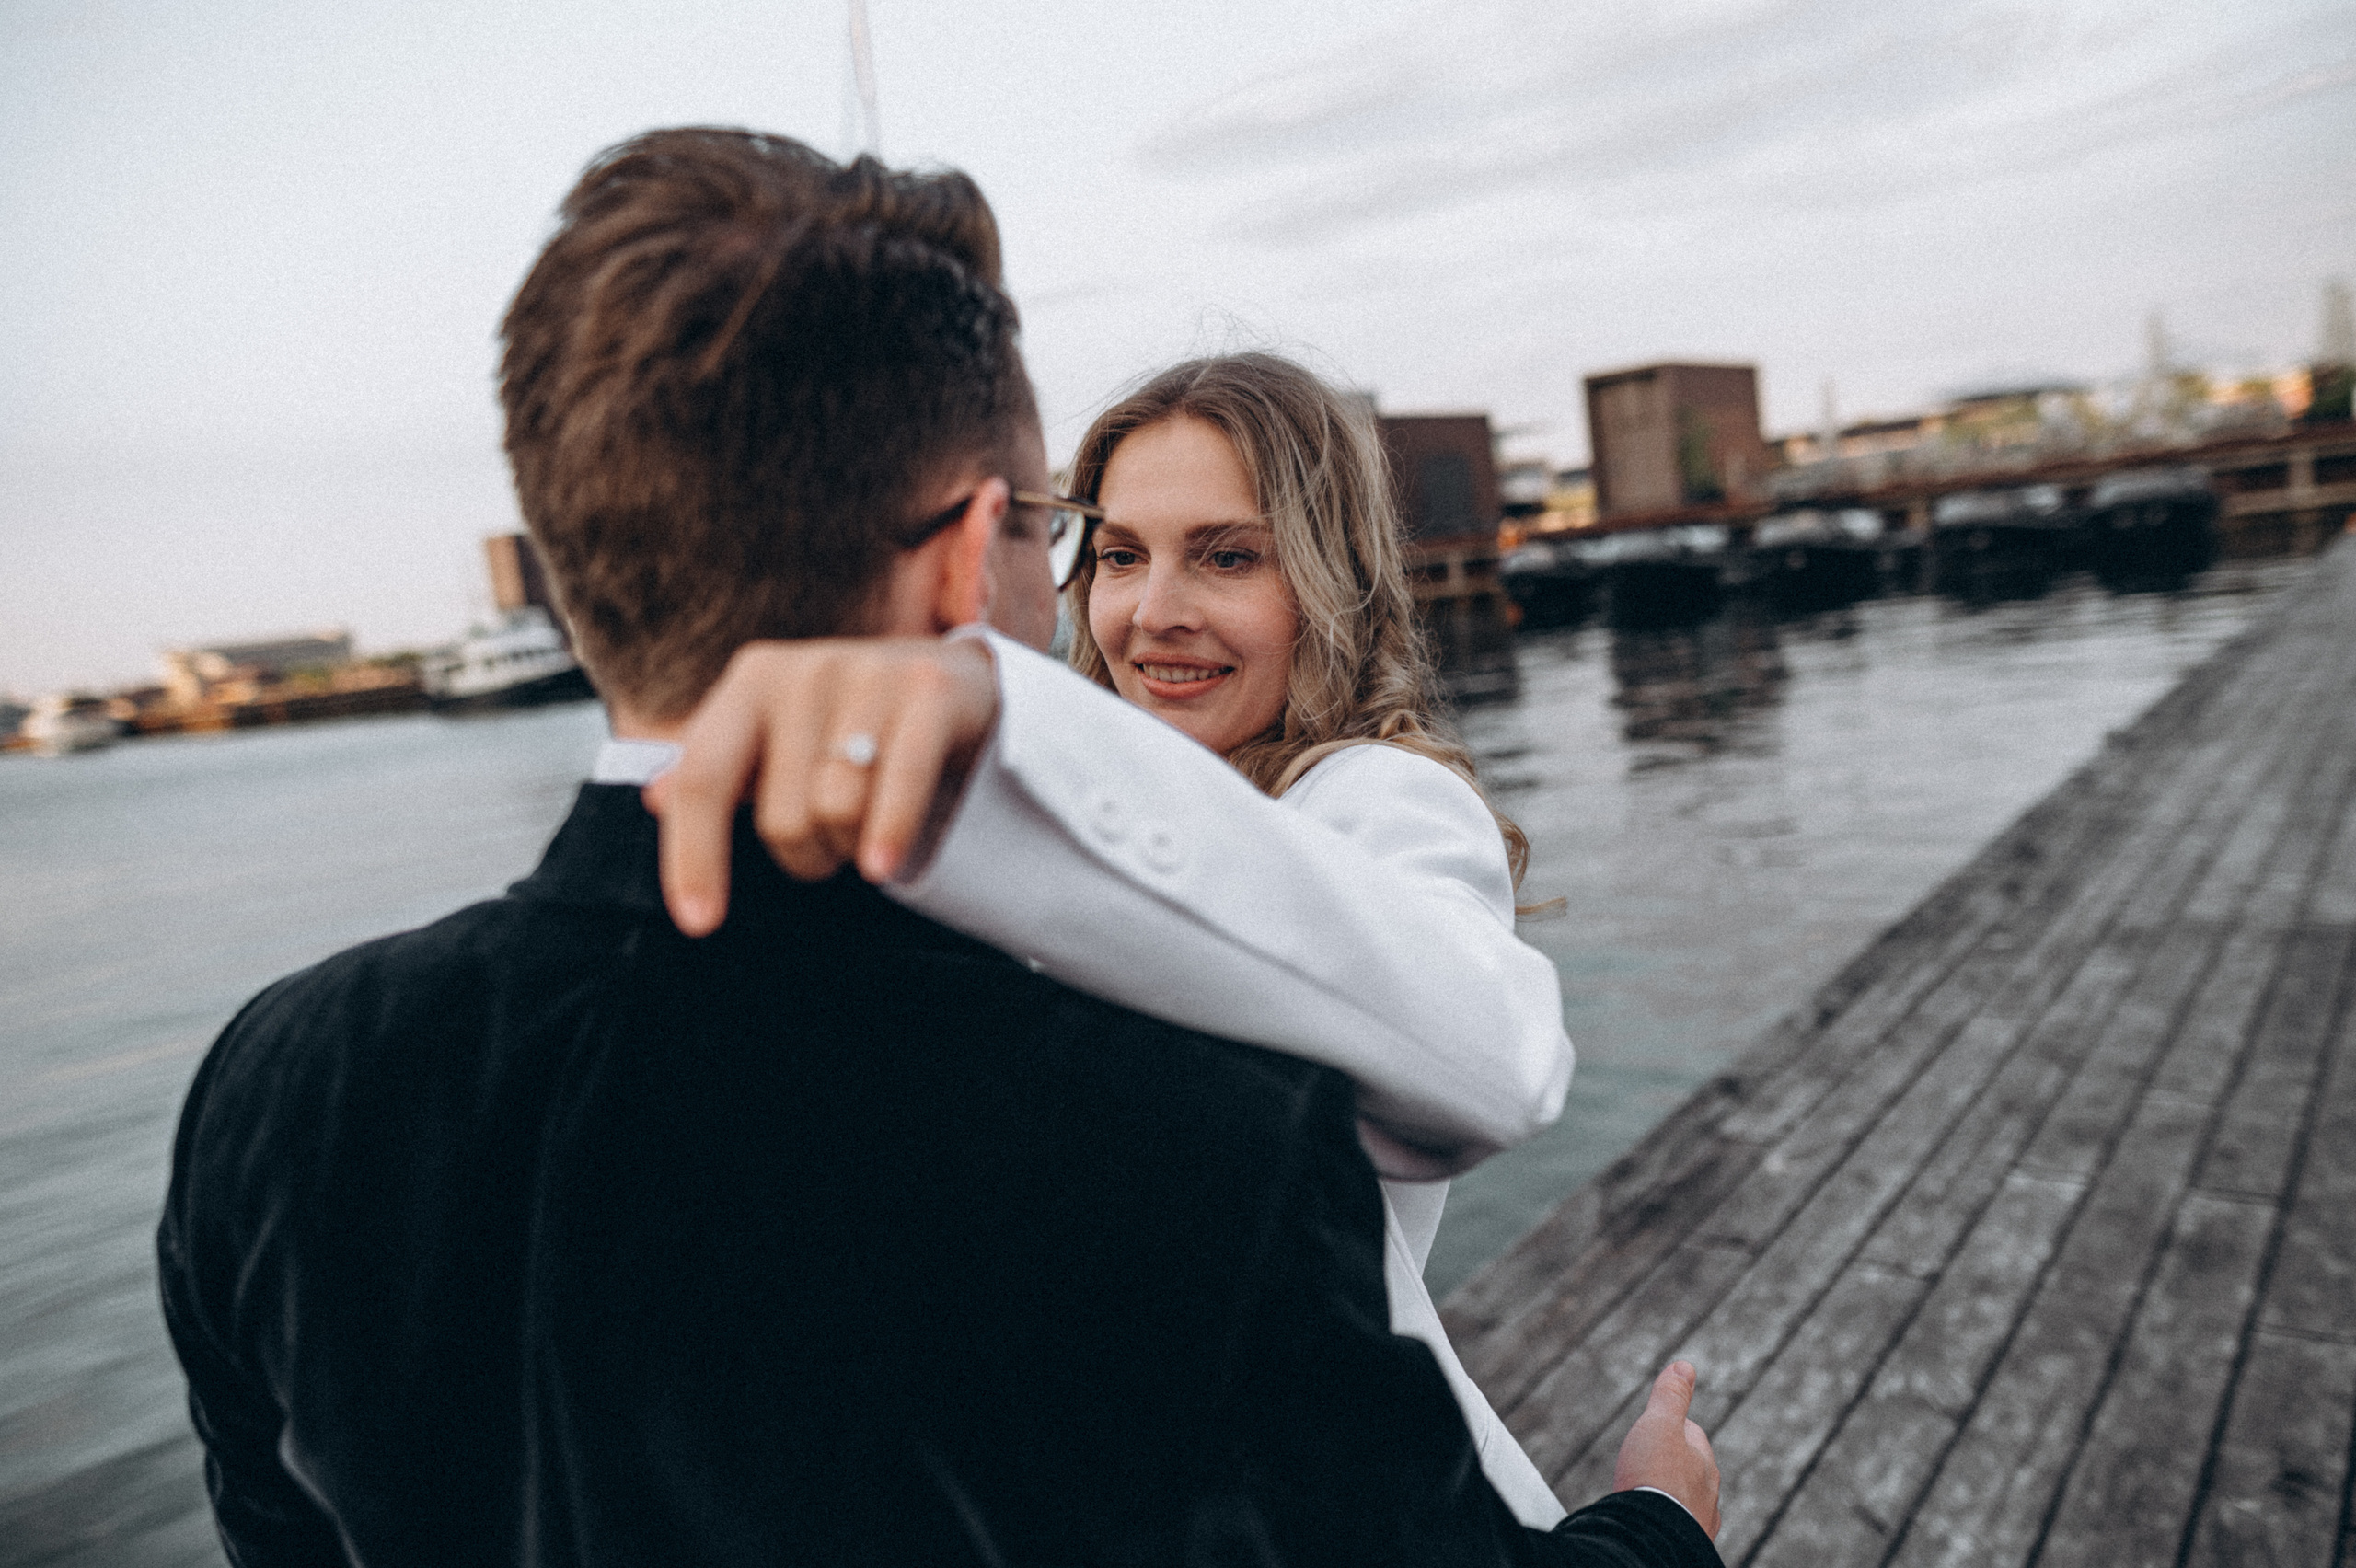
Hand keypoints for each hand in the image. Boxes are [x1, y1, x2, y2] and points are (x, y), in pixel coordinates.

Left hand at [647, 637, 999, 935]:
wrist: (954, 679)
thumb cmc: (853, 723)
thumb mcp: (779, 739)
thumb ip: (721, 769)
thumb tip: (654, 798)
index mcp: (753, 682)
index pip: (704, 779)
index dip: (693, 856)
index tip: (698, 921)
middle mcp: (805, 671)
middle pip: (782, 817)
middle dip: (809, 854)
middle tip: (832, 844)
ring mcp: (870, 675)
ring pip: (839, 811)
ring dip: (854, 845)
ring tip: (868, 832)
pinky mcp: (931, 691)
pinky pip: (898, 786)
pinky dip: (888, 834)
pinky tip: (883, 867)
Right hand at [1612, 1361, 1719, 1538]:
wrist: (1650, 1536)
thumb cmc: (1654, 1478)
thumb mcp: (1659, 1425)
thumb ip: (1671, 1397)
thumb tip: (1685, 1365)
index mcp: (1704, 1461)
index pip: (1692, 1434)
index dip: (1670, 1426)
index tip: (1652, 1428)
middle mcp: (1709, 1494)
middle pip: (1691, 1469)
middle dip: (1671, 1462)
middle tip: (1644, 1461)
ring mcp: (1699, 1522)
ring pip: (1686, 1500)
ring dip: (1669, 1494)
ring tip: (1646, 1494)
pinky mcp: (1685, 1544)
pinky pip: (1677, 1525)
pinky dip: (1666, 1518)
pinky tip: (1652, 1519)